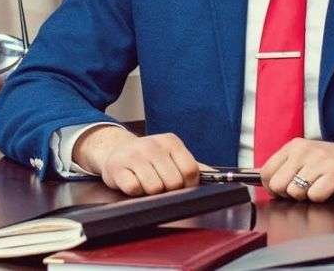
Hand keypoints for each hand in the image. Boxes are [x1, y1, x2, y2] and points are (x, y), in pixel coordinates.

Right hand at [72, 126, 201, 195]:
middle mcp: (152, 145)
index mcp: (170, 141)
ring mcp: (134, 155)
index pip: (190, 170)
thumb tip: (217, 176)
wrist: (116, 151)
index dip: (189, 184)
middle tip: (160, 183)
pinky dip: (135, 192)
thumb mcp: (171, 155)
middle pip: (174, 182)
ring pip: (155, 188)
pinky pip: (135, 189)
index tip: (182, 186)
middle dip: (169, 190)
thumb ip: (194, 166)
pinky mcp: (118, 168)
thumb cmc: (148, 157)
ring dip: (151, 192)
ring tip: (146, 182)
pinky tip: (133, 182)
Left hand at [260, 138, 333, 202]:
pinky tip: (329, 190)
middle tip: (304, 190)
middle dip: (287, 194)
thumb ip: (286, 167)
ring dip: (306, 196)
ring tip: (318, 187)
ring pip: (294, 192)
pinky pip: (315, 196)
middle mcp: (304, 151)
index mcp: (294, 146)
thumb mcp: (307, 157)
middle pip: (277, 184)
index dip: (272, 187)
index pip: (265, 172)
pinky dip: (320, 198)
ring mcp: (320, 161)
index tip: (284, 189)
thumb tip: (262, 181)